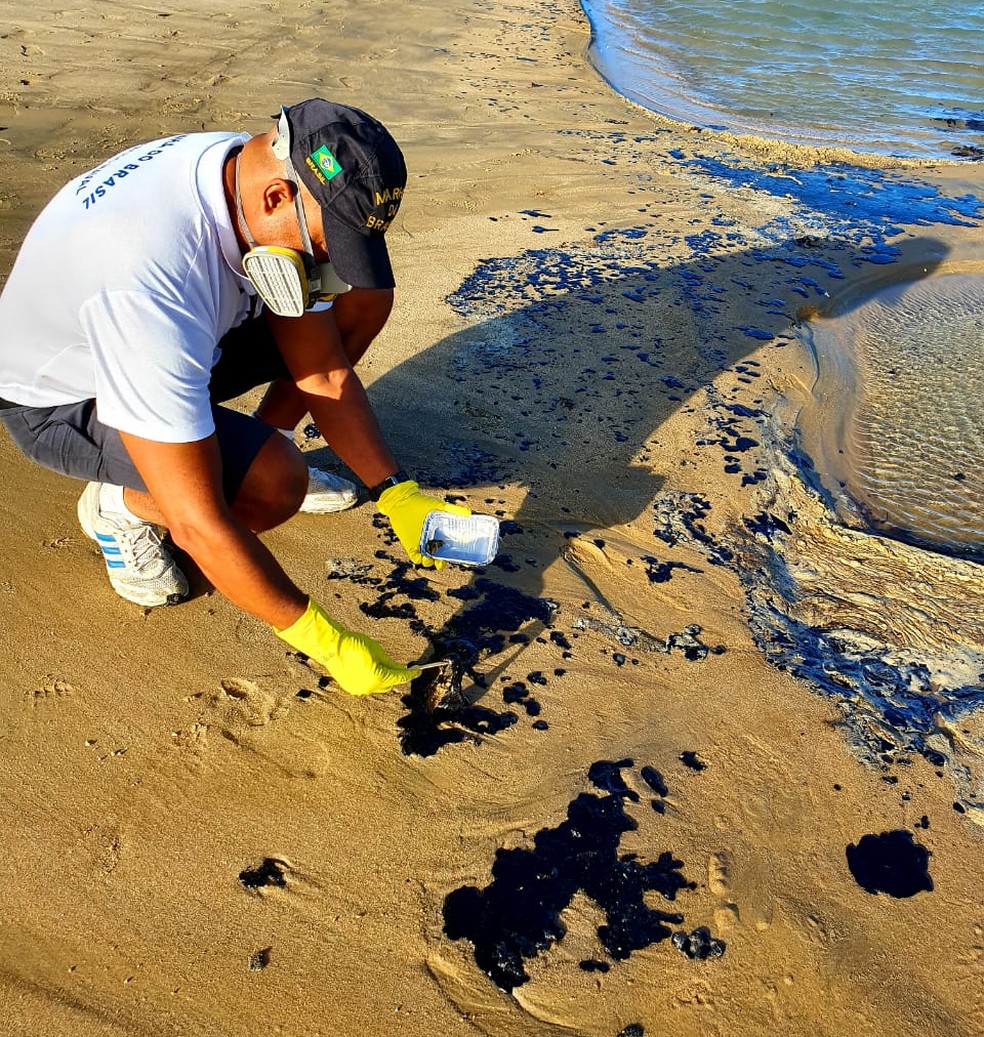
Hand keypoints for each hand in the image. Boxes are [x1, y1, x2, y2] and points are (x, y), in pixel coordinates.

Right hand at [275, 599, 419, 694]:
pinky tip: (370, 670)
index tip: (418, 671)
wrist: (332, 647)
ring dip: (383, 678)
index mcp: (378, 677)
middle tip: (401, 667)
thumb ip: (391, 663)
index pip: (399, 677)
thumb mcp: (378, 651)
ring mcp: (359, 690)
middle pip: (390, 684)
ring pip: (378, 686)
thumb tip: (400, 669)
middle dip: (395, 676)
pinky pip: (367, 686)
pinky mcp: (351, 688)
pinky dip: (372, 680)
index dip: (410, 674)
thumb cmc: (355, 644)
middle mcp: (369, 687)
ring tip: (383, 666)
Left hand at [377, 479, 469, 568]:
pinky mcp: (410, 545)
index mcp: (440, 535)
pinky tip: (420, 556)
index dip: (453, 556)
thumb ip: (454, 510)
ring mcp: (420, 544)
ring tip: (430, 559)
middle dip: (441, 564)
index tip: (458, 560)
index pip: (448, 549)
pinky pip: (414, 557)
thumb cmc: (422, 503)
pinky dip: (418, 559)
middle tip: (441, 563)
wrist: (403, 502)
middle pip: (438, 558)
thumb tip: (469, 513)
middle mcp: (431, 541)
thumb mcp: (440, 507)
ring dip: (429, 562)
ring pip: (427, 560)